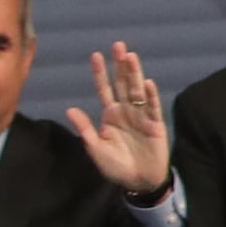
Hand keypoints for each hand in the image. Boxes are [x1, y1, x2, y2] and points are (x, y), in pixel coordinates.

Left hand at [64, 43, 171, 195]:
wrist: (139, 181)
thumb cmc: (116, 166)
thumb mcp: (96, 148)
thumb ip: (85, 129)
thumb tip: (70, 109)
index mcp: (111, 115)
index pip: (105, 89)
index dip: (100, 73)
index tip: (96, 55)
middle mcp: (126, 111)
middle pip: (123, 83)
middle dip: (120, 65)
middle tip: (118, 46)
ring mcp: (141, 116)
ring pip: (136, 90)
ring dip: (134, 74)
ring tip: (130, 57)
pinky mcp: (155, 124)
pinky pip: (152, 107)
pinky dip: (150, 95)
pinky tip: (146, 83)